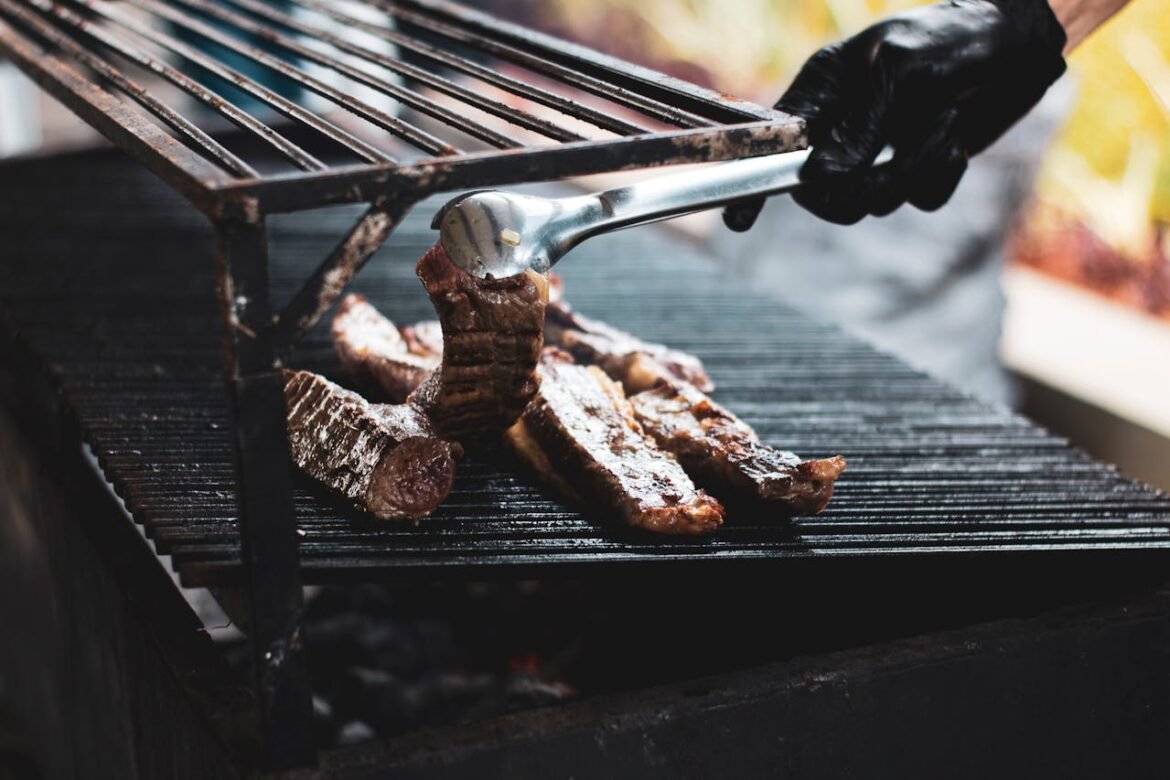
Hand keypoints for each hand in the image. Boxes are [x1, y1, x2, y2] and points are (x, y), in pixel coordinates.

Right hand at [725, 0, 1066, 227]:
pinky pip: (916, 200)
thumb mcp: (903, 74)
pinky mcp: (915, 167)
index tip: (738, 221)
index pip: (774, 148)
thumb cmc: (954, 41)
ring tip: (942, 124)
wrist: (1017, 45)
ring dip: (913, 172)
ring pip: (873, 200)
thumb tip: (823, 178)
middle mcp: (842, 126)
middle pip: (822, 192)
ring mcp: (877, 151)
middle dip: (862, 186)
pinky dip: (939, 177)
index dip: (753, 185)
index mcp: (822, 93)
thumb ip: (859, 128)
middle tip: (896, 161)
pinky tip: (954, 137)